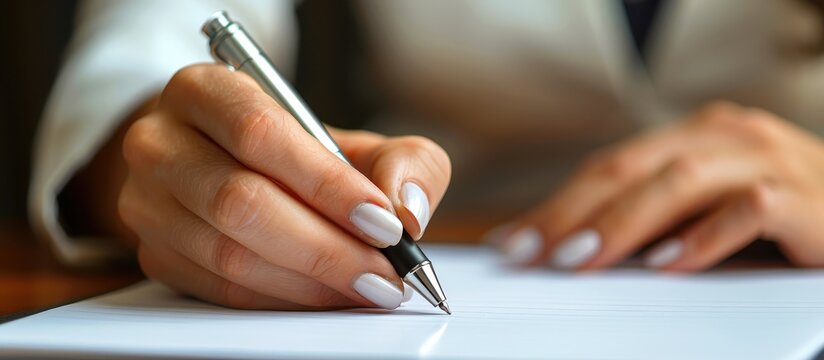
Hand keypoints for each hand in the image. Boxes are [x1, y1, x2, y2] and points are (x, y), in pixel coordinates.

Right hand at [118, 64, 449, 308]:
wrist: (223, 167)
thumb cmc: (297, 154)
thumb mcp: (356, 140)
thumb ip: (402, 161)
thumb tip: (407, 211)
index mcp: (205, 90)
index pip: (261, 132)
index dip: (327, 184)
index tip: (384, 223)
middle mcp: (160, 142)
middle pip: (241, 201)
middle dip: (327, 247)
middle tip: (386, 273)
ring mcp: (146, 202)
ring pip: (229, 254)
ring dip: (310, 282)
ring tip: (367, 288)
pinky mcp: (154, 252)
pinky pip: (221, 290)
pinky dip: (284, 299)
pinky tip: (327, 296)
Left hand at [498, 101, 823, 270]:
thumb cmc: (781, 212)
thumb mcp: (707, 205)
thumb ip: (653, 214)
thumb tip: (576, 243)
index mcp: (694, 135)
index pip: (610, 166)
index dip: (558, 201)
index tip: (516, 239)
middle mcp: (724, 136)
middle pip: (629, 168)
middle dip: (572, 212)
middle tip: (530, 251)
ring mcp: (765, 159)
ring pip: (679, 180)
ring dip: (623, 222)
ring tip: (581, 258)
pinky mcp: (804, 195)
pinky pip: (749, 207)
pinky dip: (705, 236)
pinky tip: (670, 263)